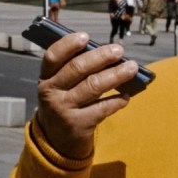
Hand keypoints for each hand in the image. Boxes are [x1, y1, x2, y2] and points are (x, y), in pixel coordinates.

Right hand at [32, 31, 137, 159]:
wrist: (57, 141)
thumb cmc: (64, 104)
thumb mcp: (60, 87)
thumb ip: (75, 70)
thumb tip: (107, 53)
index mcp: (46, 77)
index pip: (52, 57)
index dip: (68, 45)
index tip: (86, 36)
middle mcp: (51, 92)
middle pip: (77, 69)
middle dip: (101, 57)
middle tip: (118, 50)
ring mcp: (63, 109)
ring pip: (93, 86)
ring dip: (115, 75)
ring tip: (131, 68)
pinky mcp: (77, 125)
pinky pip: (102, 108)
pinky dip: (116, 101)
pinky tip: (126, 96)